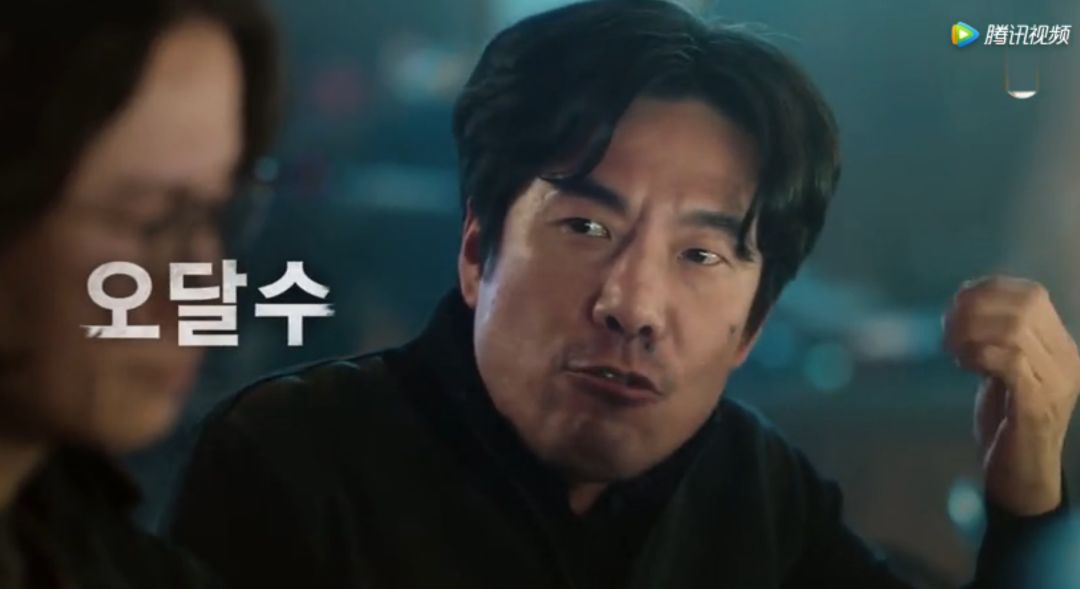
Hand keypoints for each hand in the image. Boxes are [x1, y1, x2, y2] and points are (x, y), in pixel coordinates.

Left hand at [943, 276, 1079, 514]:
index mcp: (1060, 347)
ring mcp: (1057, 382)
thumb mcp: (1001, 372)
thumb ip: (992, 341)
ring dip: (972, 331)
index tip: (956, 299)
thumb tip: (963, 304)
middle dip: (976, 307)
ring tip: (952, 348)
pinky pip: (1010, 361)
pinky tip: (962, 364)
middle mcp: (1066, 359)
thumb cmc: (1006, 423)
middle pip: (1025, 305)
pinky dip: (979, 354)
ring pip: (1016, 329)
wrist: (1021, 476)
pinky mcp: (1037, 404)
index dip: (990, 288)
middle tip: (946, 327)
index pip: (1033, 294)